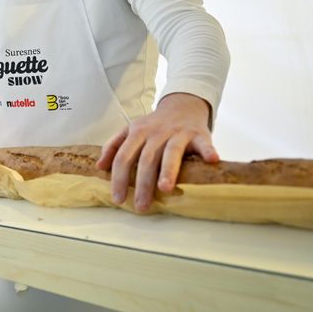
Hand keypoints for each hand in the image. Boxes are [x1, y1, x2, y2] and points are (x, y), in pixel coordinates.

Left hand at [97, 93, 216, 211]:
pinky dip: (208, 151)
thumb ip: (114, 145)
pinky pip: (203, 144)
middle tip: (141, 206)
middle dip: (143, 184)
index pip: (124, 157)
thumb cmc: (154, 125)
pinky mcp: (198, 134)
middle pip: (146, 159)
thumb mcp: (131, 129)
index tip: (118, 198)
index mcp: (137, 132)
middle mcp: (156, 132)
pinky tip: (213, 160)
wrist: (182, 105)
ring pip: (171, 152)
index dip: (119, 178)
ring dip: (168, 170)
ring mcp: (178, 133)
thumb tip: (99, 167)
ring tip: (165, 188)